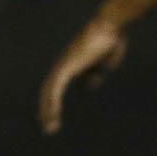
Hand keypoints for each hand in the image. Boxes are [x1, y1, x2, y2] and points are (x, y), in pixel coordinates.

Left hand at [38, 17, 127, 134]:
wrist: (109, 27)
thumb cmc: (109, 41)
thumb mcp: (103, 63)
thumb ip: (93, 74)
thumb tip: (87, 86)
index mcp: (71, 65)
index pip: (56, 86)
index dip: (53, 102)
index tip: (54, 118)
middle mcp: (63, 64)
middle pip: (49, 90)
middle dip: (47, 110)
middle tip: (48, 128)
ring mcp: (63, 64)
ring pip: (48, 91)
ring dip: (48, 110)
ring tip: (49, 127)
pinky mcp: (66, 66)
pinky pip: (54, 86)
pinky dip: (51, 101)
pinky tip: (52, 114)